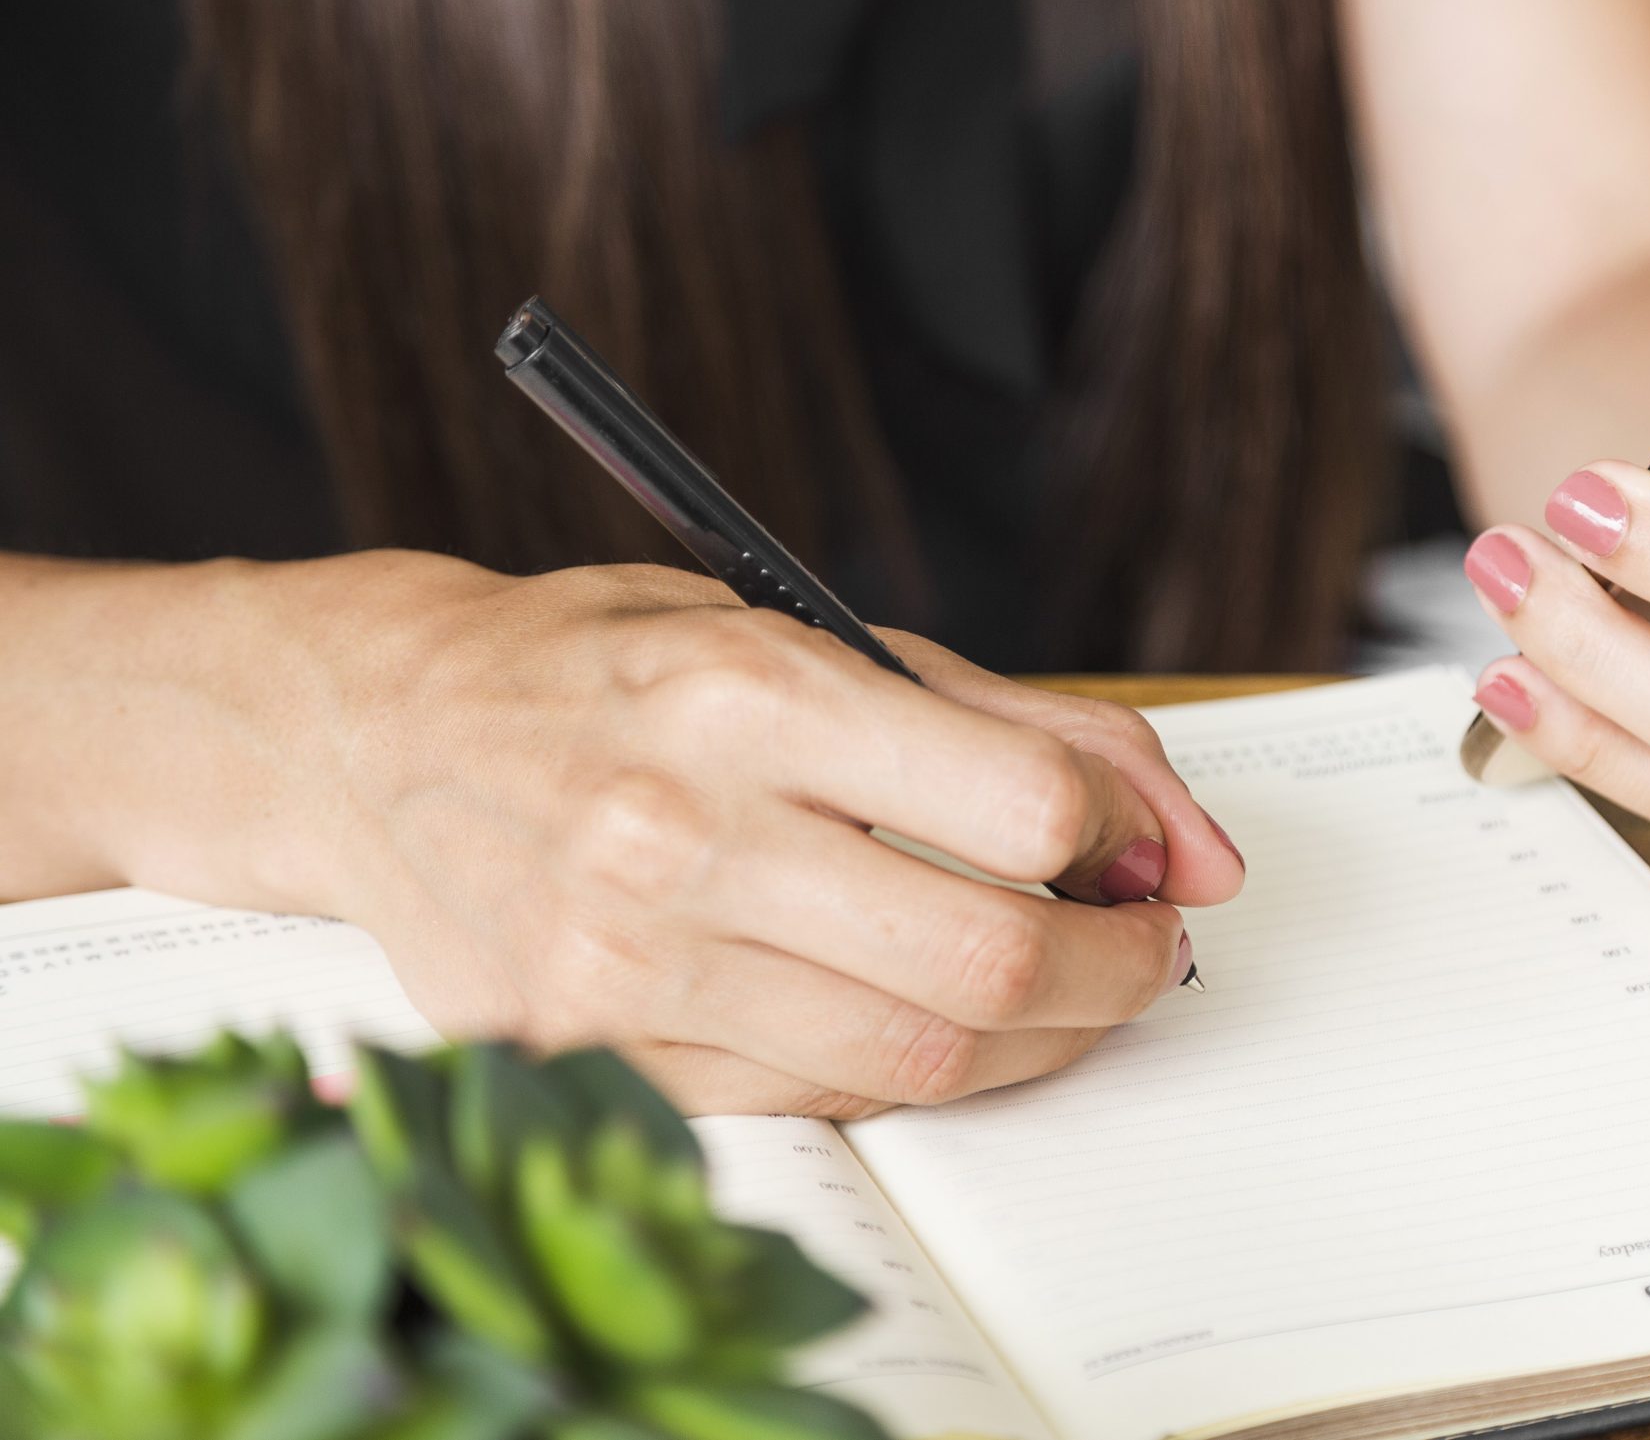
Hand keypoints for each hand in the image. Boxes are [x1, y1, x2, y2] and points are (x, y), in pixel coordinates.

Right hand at [146, 558, 1240, 1116]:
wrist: (372, 735)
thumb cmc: (610, 668)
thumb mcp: (815, 633)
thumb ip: (1026, 727)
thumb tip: (1196, 847)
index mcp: (747, 693)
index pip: (1019, 802)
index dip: (1123, 834)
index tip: (1136, 846)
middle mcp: (677, 832)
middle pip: (987, 958)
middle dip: (1117, 968)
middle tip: (1144, 945)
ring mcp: (624, 962)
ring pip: (918, 1059)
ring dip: (1041, 1035)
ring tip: (1060, 982)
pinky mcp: (591, 1054)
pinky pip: (820, 1097)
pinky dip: (915, 1066)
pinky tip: (929, 1011)